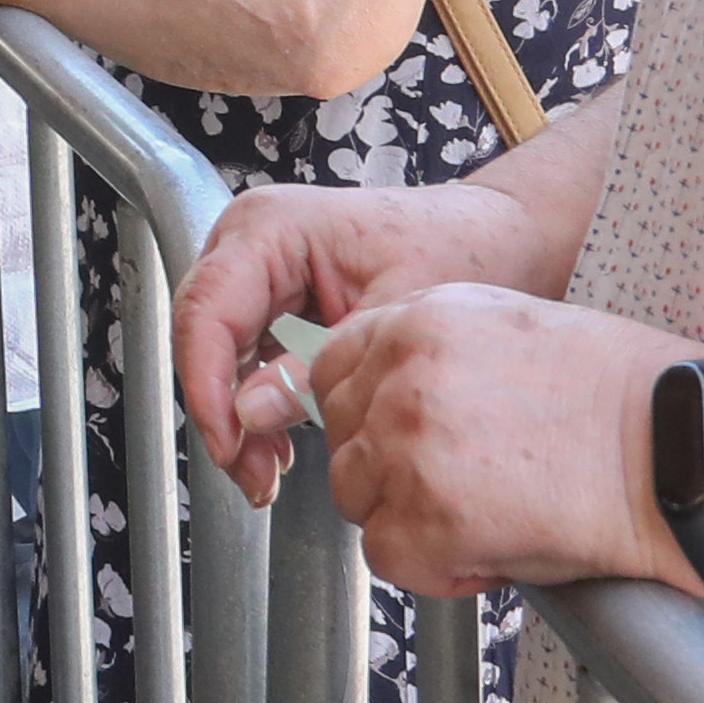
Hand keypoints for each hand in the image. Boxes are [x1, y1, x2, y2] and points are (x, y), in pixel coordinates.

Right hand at [175, 178, 594, 488]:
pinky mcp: (274, 298)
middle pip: (202, 334)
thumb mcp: (389, 320)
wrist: (500, 239)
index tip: (229, 445)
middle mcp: (251, 241)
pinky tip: (280, 446)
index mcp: (271, 227)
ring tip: (268, 473)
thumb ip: (312, 370)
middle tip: (253, 475)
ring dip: (237, 416)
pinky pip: (245, 356)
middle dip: (221, 411)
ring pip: (217, 353)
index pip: (206, 309)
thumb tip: (247, 416)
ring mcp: (258, 269)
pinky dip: (257, 404)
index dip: (206, 386)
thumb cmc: (460, 252)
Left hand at [291, 284, 702, 603]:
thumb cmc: (632, 394)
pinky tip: (496, 552)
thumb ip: (438, 352)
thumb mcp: (513, 328)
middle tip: (461, 487)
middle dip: (389, 471)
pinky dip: (437, 570)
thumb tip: (392, 397)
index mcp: (421, 318)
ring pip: (358, 501)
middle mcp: (402, 373)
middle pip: (341, 438)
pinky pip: (390, 558)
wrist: (687, 446)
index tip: (402, 440)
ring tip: (486, 519)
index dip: (366, 412)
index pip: (335, 365)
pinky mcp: (429, 514)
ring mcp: (409, 444)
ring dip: (410, 520)